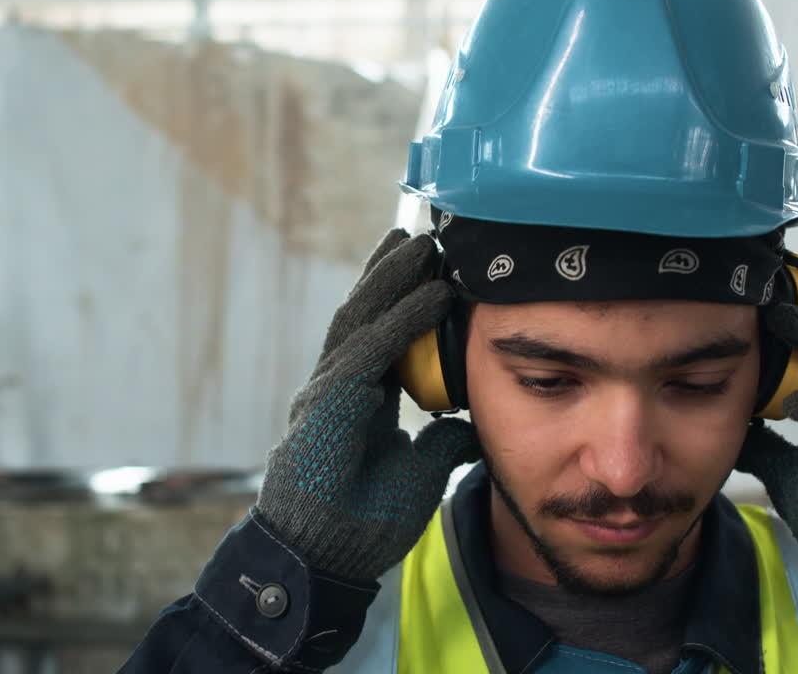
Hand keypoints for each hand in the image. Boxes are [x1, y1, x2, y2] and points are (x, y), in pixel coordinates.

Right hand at [256, 229, 479, 580]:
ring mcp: (328, 392)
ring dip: (393, 279)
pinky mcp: (330, 404)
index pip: (380, 336)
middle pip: (365, 314)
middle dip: (391, 274)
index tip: (430, 271)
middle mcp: (338, 386)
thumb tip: (471, 422)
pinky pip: (370, 351)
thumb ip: (442, 442)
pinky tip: (429, 295)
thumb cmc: (362, 522)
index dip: (402, 302)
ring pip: (361, 318)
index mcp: (356, 400)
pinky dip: (401, 320)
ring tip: (421, 245)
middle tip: (421, 237)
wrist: (326, 559)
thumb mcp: (419, 473)